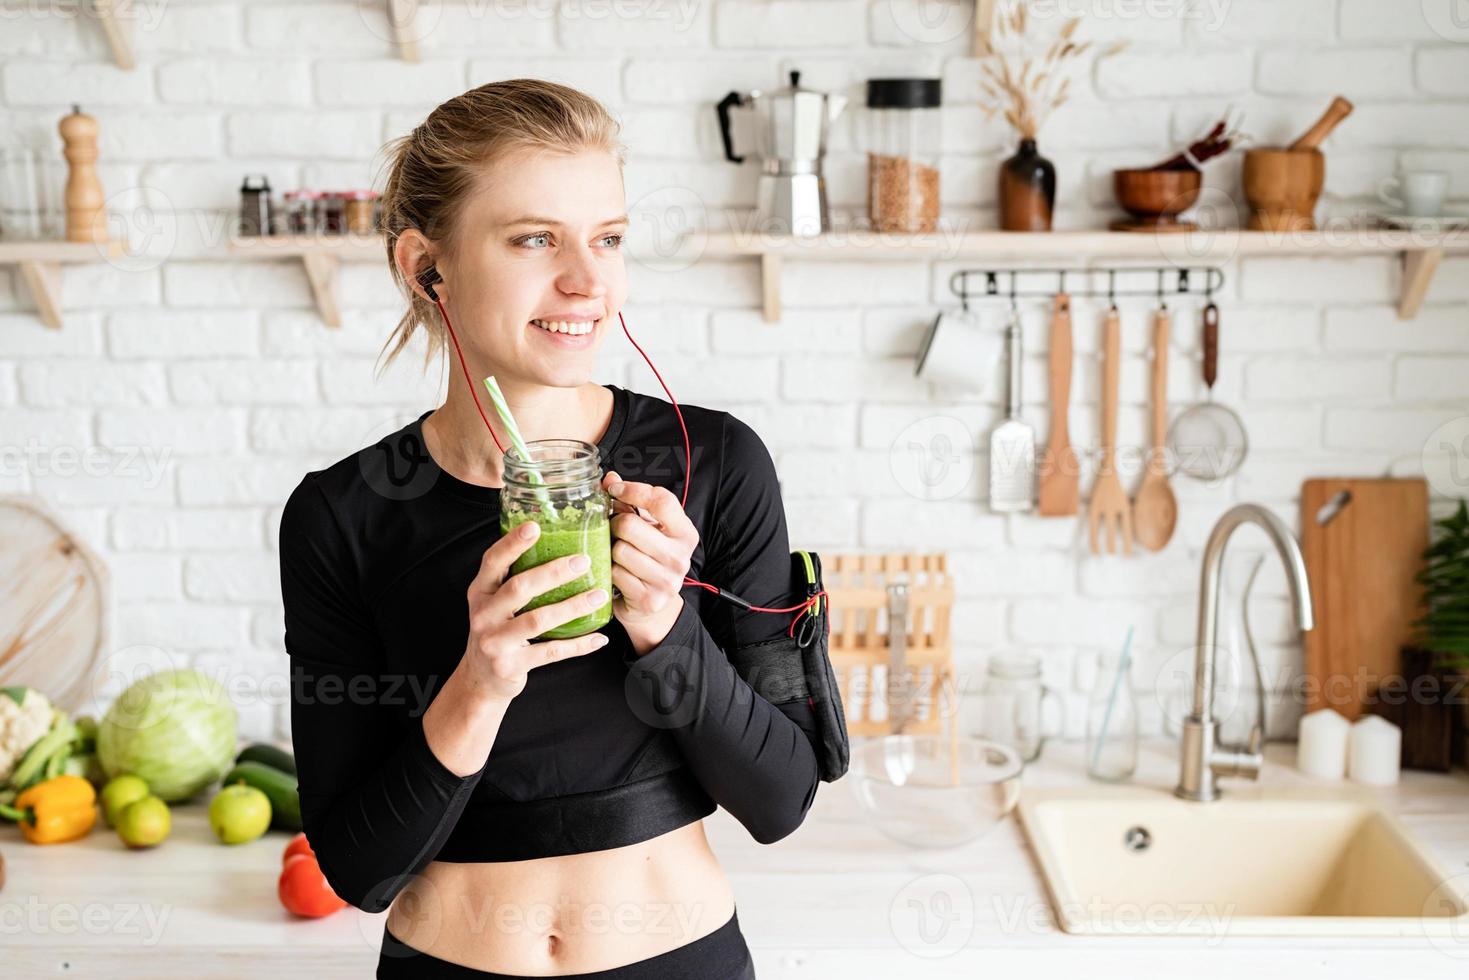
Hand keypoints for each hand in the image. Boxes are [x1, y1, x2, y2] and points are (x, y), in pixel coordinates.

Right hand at [460, 521, 610, 702]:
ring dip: (572, 606)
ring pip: (538, 620)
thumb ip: (512, 578)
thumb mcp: (493, 603)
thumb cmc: (496, 631)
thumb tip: (554, 544)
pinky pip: (551, 652)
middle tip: (583, 561)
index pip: (492, 562)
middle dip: (553, 573)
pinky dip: (578, 645)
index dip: (512, 544)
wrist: (480, 680)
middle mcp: (483, 615)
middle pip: (519, 588)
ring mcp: (495, 642)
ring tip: (598, 595)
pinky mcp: (511, 665)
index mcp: (480, 592)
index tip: (535, 526)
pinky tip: (599, 637)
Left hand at [602, 470, 697, 649]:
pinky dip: (611, 572)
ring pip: (620, 550)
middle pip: (631, 525)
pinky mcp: (650, 598)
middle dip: (615, 525)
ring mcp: (667, 580)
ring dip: (612, 551)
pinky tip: (619, 574)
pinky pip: (616, 573)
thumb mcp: (647, 529)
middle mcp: (680, 556)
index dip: (633, 490)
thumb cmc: (648, 560)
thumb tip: (610, 478)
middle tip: (615, 531)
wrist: (653, 607)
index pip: (661, 500)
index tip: (615, 490)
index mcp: (685, 533)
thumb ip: (630, 503)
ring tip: (618, 556)